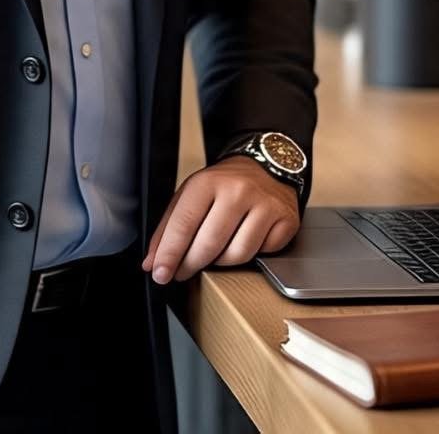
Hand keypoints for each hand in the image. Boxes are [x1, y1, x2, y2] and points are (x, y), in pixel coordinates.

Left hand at [141, 158, 299, 284]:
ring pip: (237, 254)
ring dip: (221, 262)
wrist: (266, 165)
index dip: (170, 253)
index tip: (161, 273)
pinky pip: (263, 254)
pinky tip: (244, 241)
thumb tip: (152, 262)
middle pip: (210, 243)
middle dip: (191, 264)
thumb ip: (169, 227)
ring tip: (215, 252)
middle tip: (182, 272)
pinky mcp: (285, 220)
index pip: (184, 223)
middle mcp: (238, 191)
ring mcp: (264, 205)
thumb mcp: (191, 194)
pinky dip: (252, 255)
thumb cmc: (224, 184)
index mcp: (208, 181)